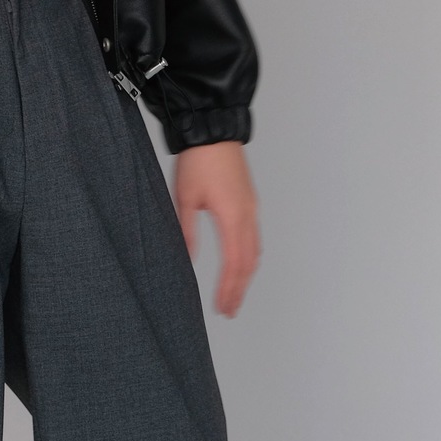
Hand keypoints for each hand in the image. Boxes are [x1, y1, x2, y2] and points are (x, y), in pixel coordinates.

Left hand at [174, 141, 259, 316]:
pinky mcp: (250, 202)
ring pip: (254, 251)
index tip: (222, 307)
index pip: (234, 265)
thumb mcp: (185, 198)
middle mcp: (248, 216)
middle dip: (239, 289)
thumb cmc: (198, 161)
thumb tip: (188, 259)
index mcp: (232, 218)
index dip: (229, 289)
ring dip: (246, 276)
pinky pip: (255, 238)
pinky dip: (249, 258)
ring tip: (234, 294)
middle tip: (229, 309)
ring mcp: (252, 209)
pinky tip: (240, 265)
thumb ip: (187, 232)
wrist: (214, 130)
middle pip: (249, 263)